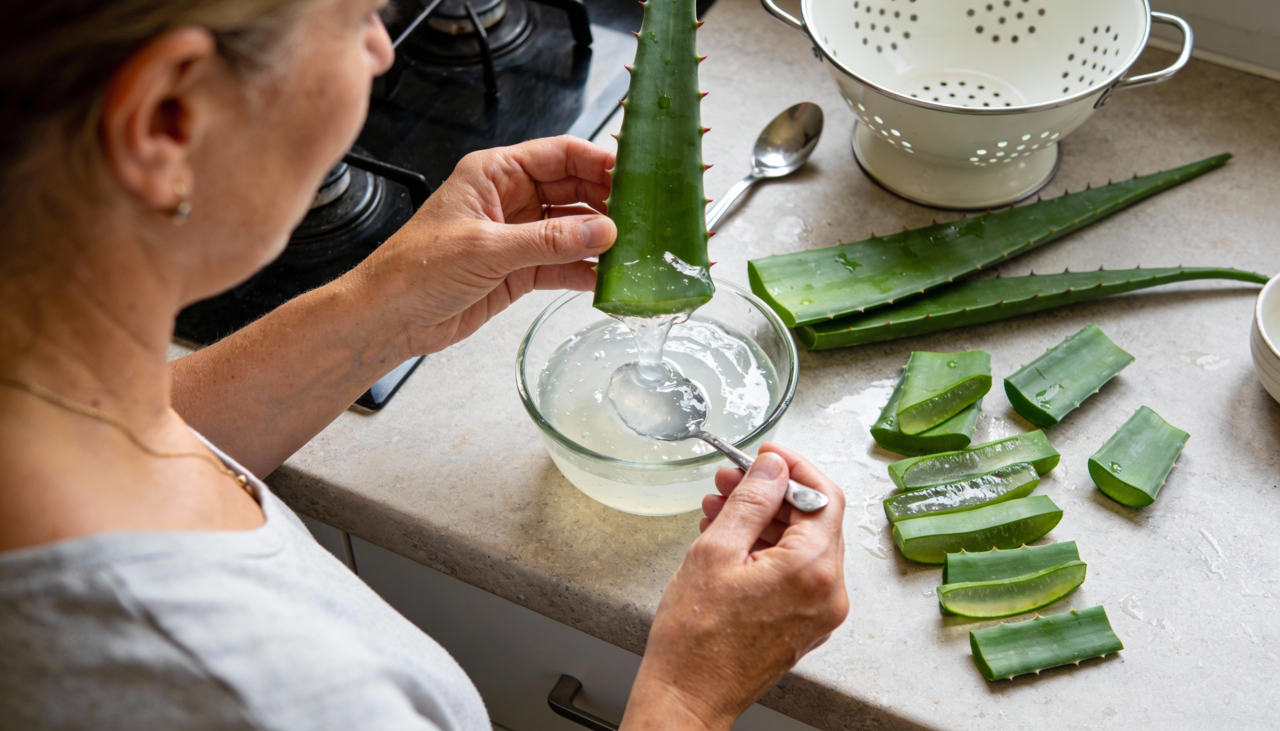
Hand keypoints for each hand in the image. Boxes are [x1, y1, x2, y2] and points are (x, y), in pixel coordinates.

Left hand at [354, 135, 615, 356]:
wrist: (389, 318)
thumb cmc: (414, 269)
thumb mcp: (486, 248)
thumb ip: (548, 241)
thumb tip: (602, 232)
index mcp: (494, 174)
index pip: (558, 155)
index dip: (596, 163)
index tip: (630, 177)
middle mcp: (509, 199)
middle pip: (572, 190)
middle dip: (606, 203)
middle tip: (642, 218)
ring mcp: (517, 236)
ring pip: (572, 229)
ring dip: (601, 240)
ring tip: (634, 250)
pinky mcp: (519, 270)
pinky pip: (563, 264)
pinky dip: (586, 271)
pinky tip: (608, 277)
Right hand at [621, 444, 847, 730]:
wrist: (688, 696)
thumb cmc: (695, 638)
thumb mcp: (716, 551)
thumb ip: (751, 501)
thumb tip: (773, 468)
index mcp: (813, 570)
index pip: (823, 496)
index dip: (794, 467)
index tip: (765, 455)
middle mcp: (828, 593)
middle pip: (813, 520)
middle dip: (770, 494)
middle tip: (728, 481)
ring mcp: (819, 612)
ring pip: (801, 546)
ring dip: (763, 521)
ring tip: (717, 510)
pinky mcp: (804, 624)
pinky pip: (795, 573)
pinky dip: (766, 550)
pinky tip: (728, 542)